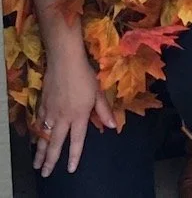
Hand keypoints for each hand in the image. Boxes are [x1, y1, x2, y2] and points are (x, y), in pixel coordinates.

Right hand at [34, 53, 114, 177]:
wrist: (64, 62)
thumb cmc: (85, 75)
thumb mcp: (98, 92)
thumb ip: (103, 110)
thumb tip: (112, 126)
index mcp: (78, 115)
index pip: (77, 140)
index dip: (74, 155)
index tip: (71, 169)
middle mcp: (62, 118)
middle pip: (55, 143)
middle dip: (51, 160)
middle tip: (46, 173)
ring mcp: (50, 112)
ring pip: (43, 137)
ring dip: (40, 152)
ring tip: (37, 164)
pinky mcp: (42, 105)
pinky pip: (38, 124)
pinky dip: (36, 135)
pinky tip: (36, 140)